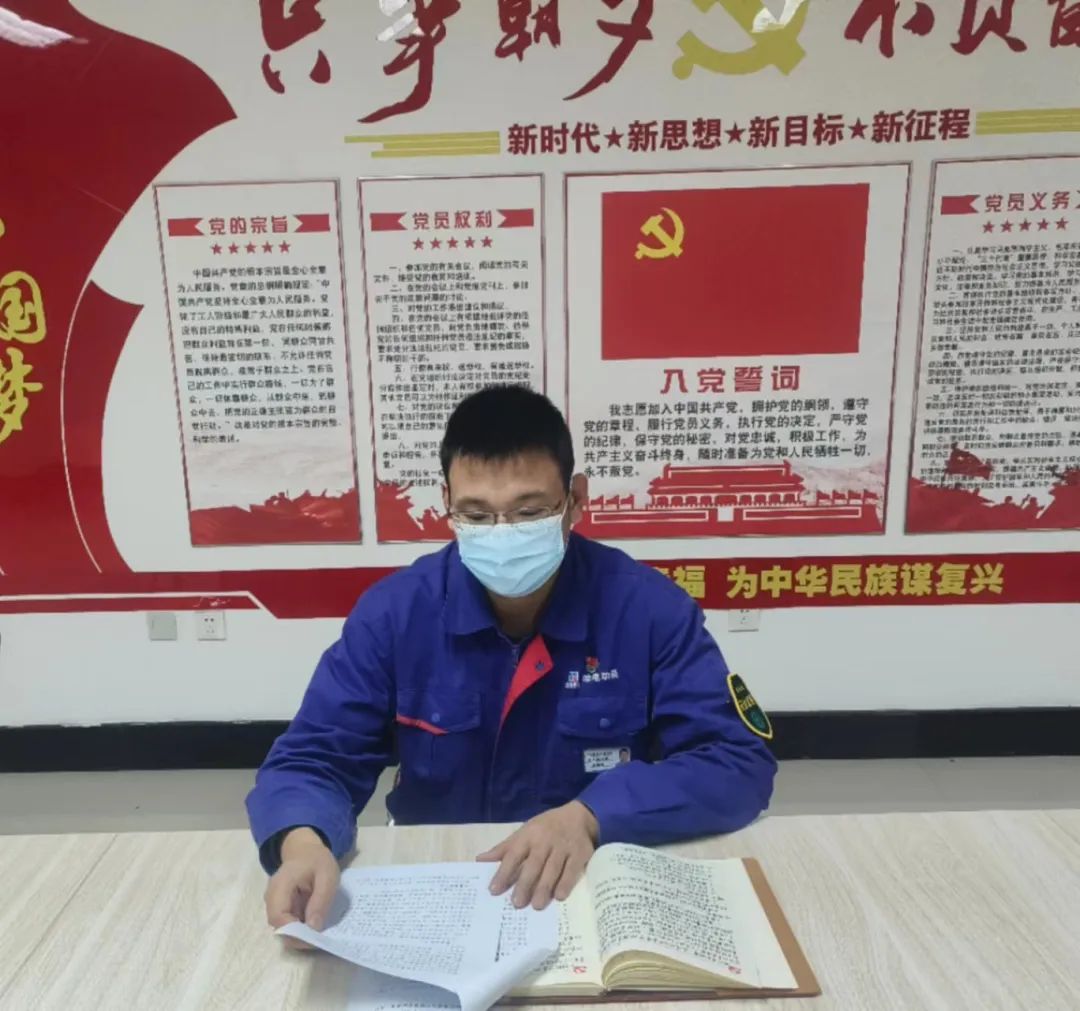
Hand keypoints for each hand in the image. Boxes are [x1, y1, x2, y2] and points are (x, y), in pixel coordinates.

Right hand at [264, 827, 339, 947]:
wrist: (306, 850)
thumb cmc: (317, 860)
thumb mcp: (327, 875)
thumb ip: (321, 900)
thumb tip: (313, 928)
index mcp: (280, 885)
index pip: (278, 917)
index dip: (294, 932)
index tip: (314, 937)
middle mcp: (272, 897)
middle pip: (279, 927)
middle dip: (299, 937)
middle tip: (321, 939)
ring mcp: (275, 904)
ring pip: (283, 928)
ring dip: (301, 935)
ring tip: (321, 933)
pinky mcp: (282, 909)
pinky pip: (289, 924)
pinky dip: (301, 929)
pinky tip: (315, 926)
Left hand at [478, 801, 598, 910]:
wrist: (578, 816)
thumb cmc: (545, 828)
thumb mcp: (524, 833)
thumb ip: (504, 849)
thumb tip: (479, 861)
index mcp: (528, 836)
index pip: (513, 855)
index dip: (503, 872)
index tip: (494, 890)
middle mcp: (545, 841)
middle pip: (533, 864)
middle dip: (525, 884)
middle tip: (517, 904)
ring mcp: (563, 847)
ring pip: (552, 868)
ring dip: (544, 887)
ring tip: (537, 905)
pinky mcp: (580, 853)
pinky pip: (572, 869)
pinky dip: (566, 882)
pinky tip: (560, 896)